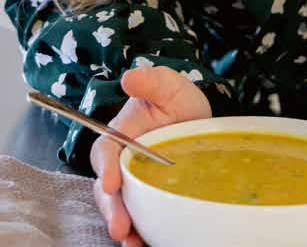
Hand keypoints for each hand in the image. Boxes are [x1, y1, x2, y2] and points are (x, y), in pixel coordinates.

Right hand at [90, 66, 212, 246]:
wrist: (201, 123)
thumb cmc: (178, 102)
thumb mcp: (170, 86)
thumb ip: (151, 81)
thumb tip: (130, 77)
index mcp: (121, 135)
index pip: (105, 152)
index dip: (105, 168)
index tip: (111, 183)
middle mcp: (122, 164)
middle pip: (106, 189)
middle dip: (111, 209)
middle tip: (120, 227)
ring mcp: (135, 184)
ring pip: (120, 208)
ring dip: (123, 227)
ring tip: (131, 243)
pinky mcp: (149, 200)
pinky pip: (140, 220)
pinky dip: (141, 234)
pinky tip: (145, 244)